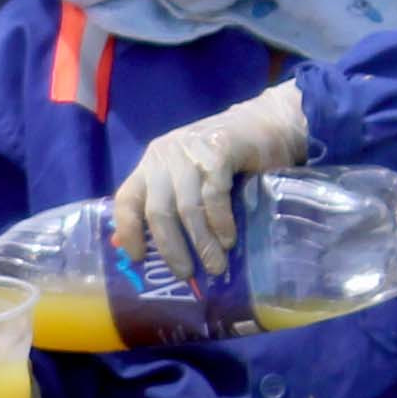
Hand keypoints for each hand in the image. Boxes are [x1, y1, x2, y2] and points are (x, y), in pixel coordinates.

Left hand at [112, 82, 308, 287]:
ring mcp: (190, 152)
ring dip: (202, 242)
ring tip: (215, 265)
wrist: (270, 123)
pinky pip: (214, 196)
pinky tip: (229, 240)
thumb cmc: (229, 160)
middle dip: (171, 248)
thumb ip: (174, 203)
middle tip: (185, 274)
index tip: (139, 258)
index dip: (128, 230)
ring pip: (187, 208)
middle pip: (157, 211)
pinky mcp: (218, 150)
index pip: (126, 199)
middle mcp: (164, 156)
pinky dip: (221, 223)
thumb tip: (159, 251)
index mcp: (151, 164)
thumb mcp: (192, 178)